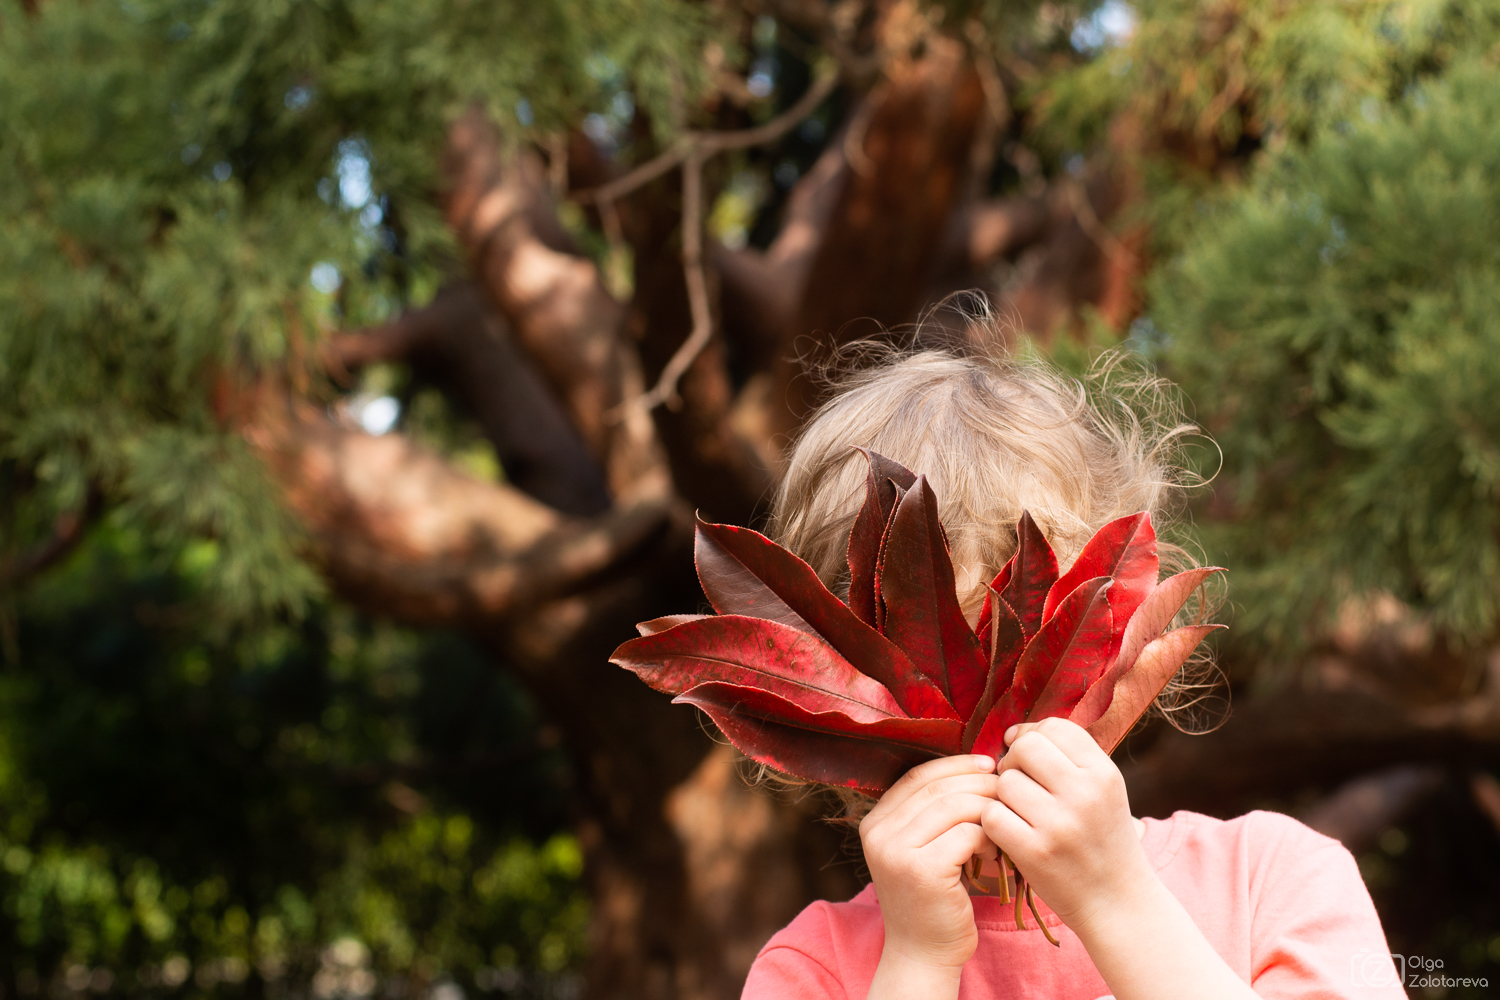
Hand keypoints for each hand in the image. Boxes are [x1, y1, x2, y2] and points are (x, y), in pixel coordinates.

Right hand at [859, 754, 999, 972]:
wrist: (924, 953)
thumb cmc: (934, 897)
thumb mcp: (921, 848)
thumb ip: (933, 813)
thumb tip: (979, 766)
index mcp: (875, 822)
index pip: (918, 775)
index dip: (956, 764)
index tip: (988, 764)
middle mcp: (878, 834)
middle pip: (938, 787)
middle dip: (979, 782)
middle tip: (1007, 789)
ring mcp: (896, 852)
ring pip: (955, 806)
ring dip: (988, 809)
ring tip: (1002, 825)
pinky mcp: (923, 871)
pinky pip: (967, 833)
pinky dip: (989, 835)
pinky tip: (996, 849)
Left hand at [979, 717, 1151, 935]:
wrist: (1118, 902)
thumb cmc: (1101, 839)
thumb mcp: (1104, 791)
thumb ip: (1069, 758)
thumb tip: (1014, 733)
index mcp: (1104, 773)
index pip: (1055, 727)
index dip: (1032, 735)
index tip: (1027, 756)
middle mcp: (1085, 794)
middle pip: (1025, 747)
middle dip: (1013, 761)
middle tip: (1020, 783)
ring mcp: (1060, 824)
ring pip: (1005, 781)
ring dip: (1003, 796)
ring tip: (1021, 813)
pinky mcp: (1035, 852)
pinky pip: (992, 816)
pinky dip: (995, 823)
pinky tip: (1011, 833)